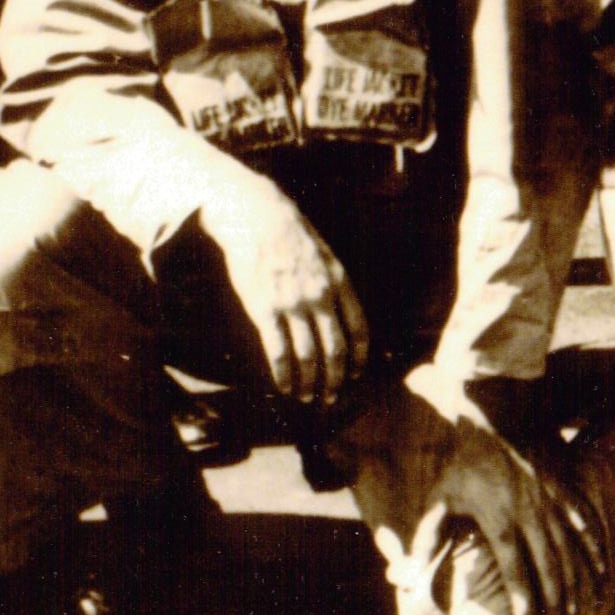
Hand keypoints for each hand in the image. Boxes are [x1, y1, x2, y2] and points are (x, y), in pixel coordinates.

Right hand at [203, 173, 368, 406]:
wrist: (255, 215)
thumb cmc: (289, 232)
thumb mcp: (324, 253)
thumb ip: (333, 283)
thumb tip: (340, 312)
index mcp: (339, 282)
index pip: (359, 329)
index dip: (359, 358)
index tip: (354, 375)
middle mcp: (320, 297)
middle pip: (336, 350)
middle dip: (335, 380)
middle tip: (330, 398)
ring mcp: (292, 305)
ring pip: (308, 356)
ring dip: (310, 383)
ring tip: (307, 398)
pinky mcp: (264, 310)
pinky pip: (278, 352)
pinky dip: (284, 375)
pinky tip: (284, 386)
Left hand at [435, 421, 603, 614]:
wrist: (495, 414)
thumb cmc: (463, 461)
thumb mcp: (440, 498)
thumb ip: (427, 539)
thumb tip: (407, 578)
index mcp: (500, 520)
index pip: (516, 572)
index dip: (524, 604)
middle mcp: (531, 514)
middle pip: (548, 567)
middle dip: (553, 603)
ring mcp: (551, 501)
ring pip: (569, 550)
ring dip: (575, 583)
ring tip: (577, 613)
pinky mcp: (564, 489)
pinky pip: (585, 523)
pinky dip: (595, 548)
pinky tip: (603, 571)